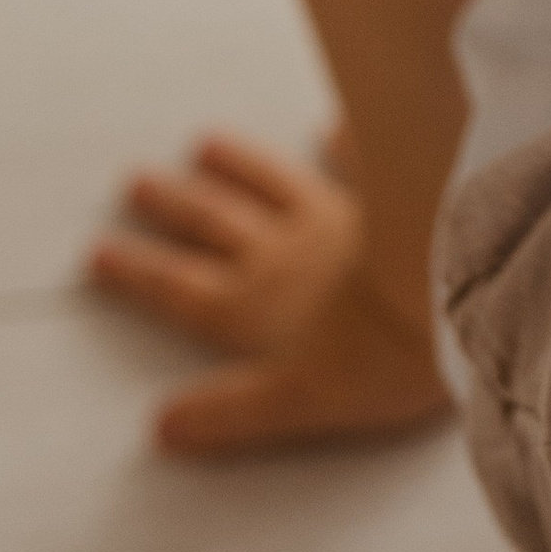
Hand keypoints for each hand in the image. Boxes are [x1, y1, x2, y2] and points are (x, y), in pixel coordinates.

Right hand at [86, 131, 450, 454]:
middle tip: (134, 179)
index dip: (140, 273)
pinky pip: (362, 157)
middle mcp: (286, 252)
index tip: (97, 250)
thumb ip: (232, 414)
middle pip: (218, 224)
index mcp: (258, 306)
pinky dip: (344, 140)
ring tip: (206, 141)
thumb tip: (161, 429)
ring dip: (238, 165)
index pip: (183, 288)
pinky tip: (332, 122)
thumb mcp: (298, 403)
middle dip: (174, 206)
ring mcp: (338, 215)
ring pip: (273, 183)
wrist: (453, 288)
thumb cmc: (385, 359)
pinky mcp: (393, 190)